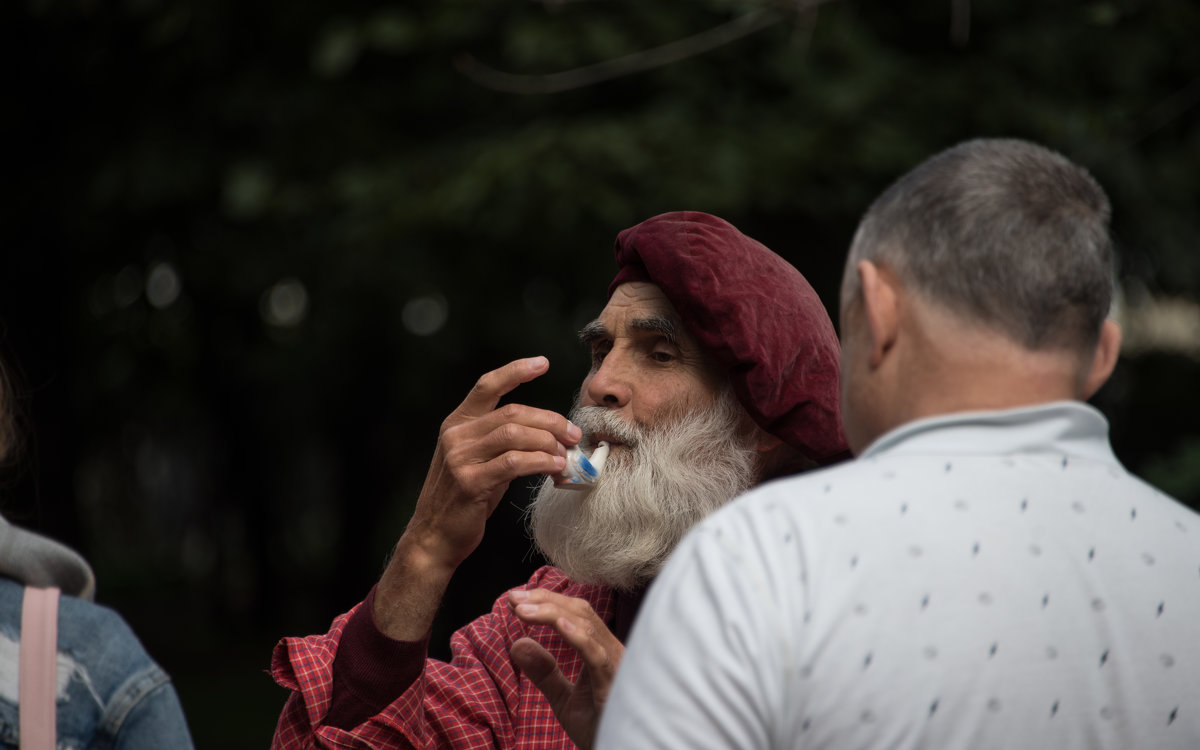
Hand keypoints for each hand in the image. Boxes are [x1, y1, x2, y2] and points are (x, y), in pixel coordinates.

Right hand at [406, 356, 581, 569]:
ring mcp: (460, 458)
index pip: (487, 386)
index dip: (515, 371)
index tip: (542, 363)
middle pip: (512, 413)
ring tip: (566, 454)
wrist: (435, 537)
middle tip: (573, 433)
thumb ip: (503, 443)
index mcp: (457, 424)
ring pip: (515, 434)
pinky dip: (540, 461)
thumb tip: (549, 435)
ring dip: (548, 442)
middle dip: (549, 420)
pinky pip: (513, 462)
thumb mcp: (478, 461)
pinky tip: (554, 467)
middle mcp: (456, 435)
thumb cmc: (464, 500)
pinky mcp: (469, 481)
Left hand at [508, 588, 624, 749]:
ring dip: (552, 613)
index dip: (546, 602)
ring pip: (587, 626)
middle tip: (513, 598)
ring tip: (522, 610)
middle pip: (581, 612)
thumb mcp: (564, 699)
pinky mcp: (615, 684)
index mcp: (603, 650)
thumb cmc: (598, 727)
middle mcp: (613, 651)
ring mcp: (618, 665)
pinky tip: (559, 624)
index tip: (514, 600)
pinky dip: (578, 637)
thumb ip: (544, 673)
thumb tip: (517, 644)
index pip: (576, 614)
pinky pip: (597, 655)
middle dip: (545, 601)